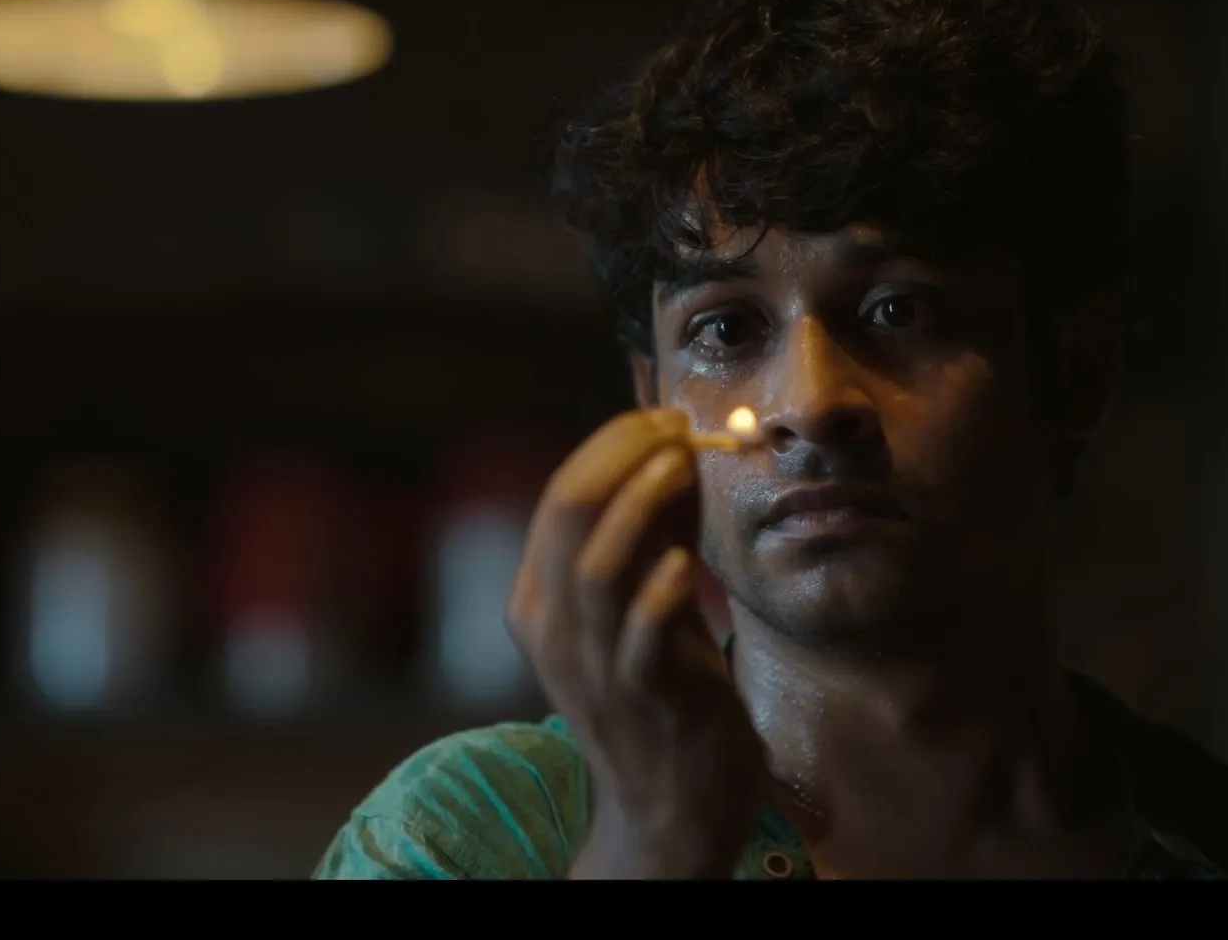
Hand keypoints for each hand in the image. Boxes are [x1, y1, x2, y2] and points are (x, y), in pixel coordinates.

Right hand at [506, 408, 767, 878]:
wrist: (672, 810)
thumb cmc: (665, 695)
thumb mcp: (647, 602)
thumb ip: (656, 531)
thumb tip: (677, 446)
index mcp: (542, 599)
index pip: (559, 496)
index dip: (611, 445)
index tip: (665, 416)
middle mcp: (555, 629)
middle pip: (565, 516)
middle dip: (619, 456)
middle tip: (672, 427)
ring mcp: (593, 667)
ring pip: (594, 568)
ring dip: (639, 506)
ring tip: (679, 466)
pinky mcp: (642, 699)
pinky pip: (640, 637)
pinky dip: (660, 591)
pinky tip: (686, 564)